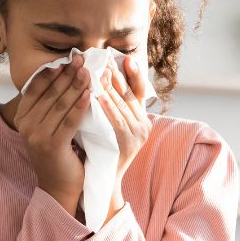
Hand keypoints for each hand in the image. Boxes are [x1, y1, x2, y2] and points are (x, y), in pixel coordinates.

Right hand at [16, 53, 91, 214]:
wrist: (60, 186)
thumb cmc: (59, 152)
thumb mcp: (49, 125)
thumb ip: (51, 104)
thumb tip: (65, 72)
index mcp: (22, 116)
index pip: (37, 86)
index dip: (53, 70)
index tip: (68, 56)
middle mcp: (26, 125)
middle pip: (50, 93)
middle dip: (67, 73)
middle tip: (82, 58)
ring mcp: (37, 136)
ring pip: (60, 104)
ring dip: (76, 85)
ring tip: (89, 71)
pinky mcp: (52, 146)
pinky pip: (69, 121)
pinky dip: (80, 105)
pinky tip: (90, 94)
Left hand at [96, 54, 152, 212]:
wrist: (102, 182)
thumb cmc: (101, 149)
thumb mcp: (109, 124)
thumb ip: (111, 105)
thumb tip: (102, 76)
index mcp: (142, 119)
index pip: (139, 91)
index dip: (133, 74)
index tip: (124, 58)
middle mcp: (143, 126)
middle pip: (130, 95)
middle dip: (116, 76)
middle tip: (102, 60)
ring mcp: (137, 136)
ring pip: (123, 106)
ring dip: (110, 87)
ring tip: (98, 72)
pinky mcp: (127, 145)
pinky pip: (116, 122)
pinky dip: (107, 107)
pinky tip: (96, 95)